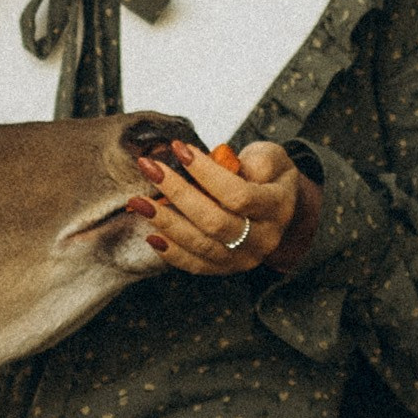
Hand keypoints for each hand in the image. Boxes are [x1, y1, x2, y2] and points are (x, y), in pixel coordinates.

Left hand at [128, 138, 317, 275]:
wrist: (279, 210)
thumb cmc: (269, 176)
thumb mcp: (273, 157)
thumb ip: (258, 158)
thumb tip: (222, 161)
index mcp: (277, 207)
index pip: (238, 194)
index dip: (206, 173)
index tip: (180, 149)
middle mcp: (263, 238)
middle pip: (214, 222)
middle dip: (178, 193)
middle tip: (149, 168)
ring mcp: (244, 258)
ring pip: (201, 246)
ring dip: (166, 223)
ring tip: (138, 202)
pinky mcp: (226, 268)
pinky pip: (196, 265)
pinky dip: (171, 252)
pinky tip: (151, 234)